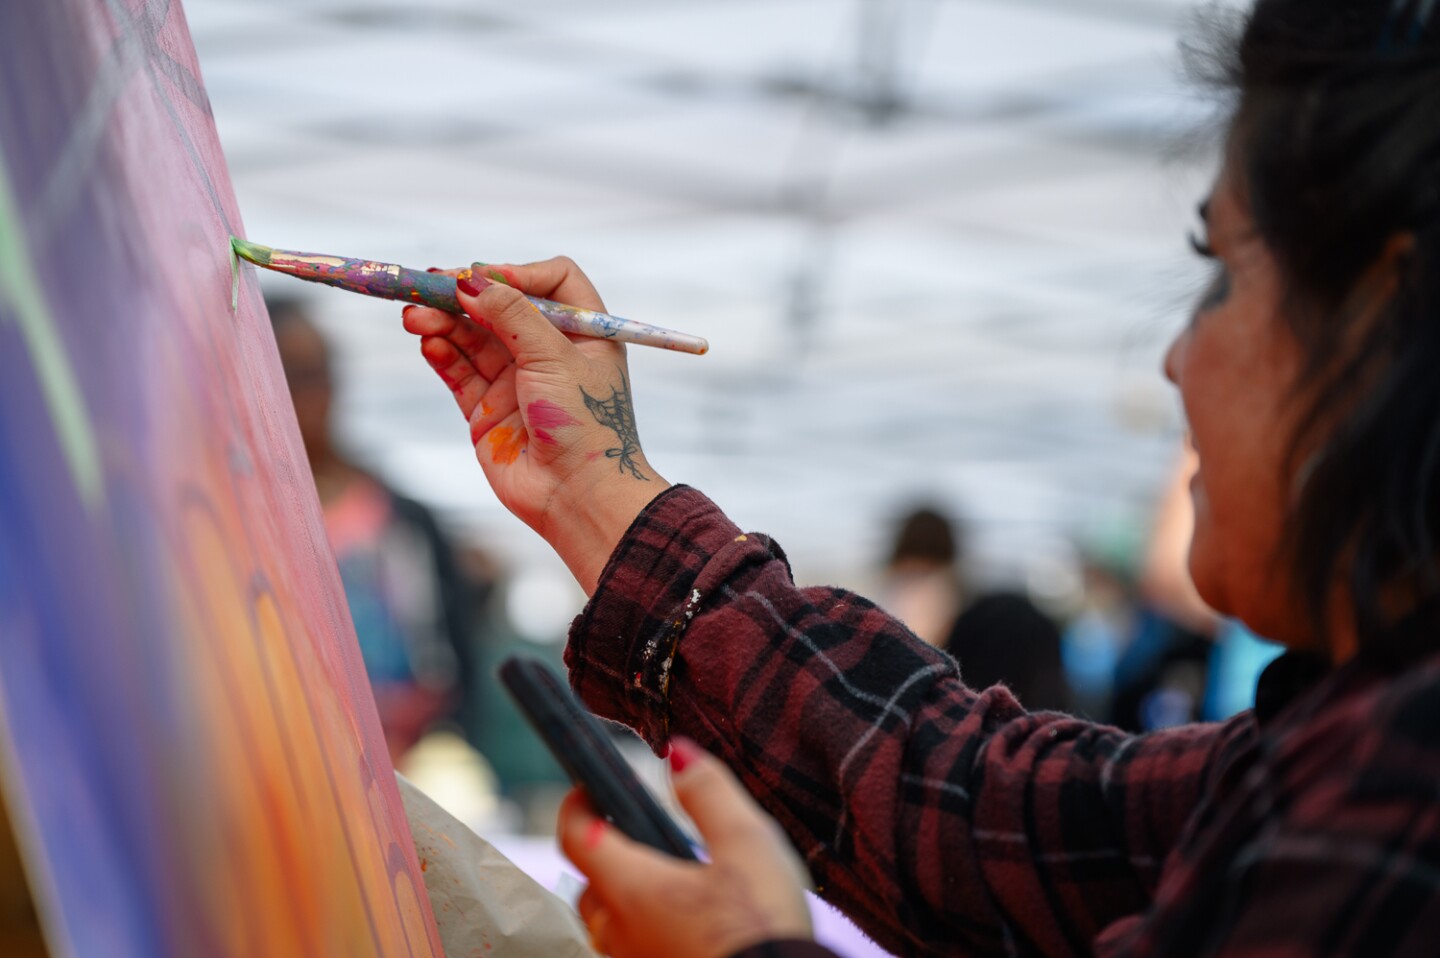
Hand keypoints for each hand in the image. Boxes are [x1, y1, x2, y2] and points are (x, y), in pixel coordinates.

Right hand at [402, 258, 668, 592]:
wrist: (578, 498)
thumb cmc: (585, 424)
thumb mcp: (555, 357)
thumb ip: (513, 315)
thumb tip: (472, 279)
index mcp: (584, 333)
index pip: (552, 282)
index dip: (519, 273)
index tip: (486, 278)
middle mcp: (550, 353)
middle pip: (500, 308)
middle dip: (464, 296)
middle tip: (428, 286)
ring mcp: (516, 382)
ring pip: (471, 338)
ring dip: (443, 322)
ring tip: (415, 316)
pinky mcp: (487, 411)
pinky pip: (458, 372)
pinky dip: (441, 354)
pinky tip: (428, 343)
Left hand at [558, 738, 813, 957]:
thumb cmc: (763, 927)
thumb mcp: (747, 844)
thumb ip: (708, 793)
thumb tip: (677, 752)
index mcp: (633, 889)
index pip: (575, 837)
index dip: (574, 805)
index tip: (586, 786)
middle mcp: (623, 932)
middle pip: (587, 884)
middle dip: (599, 851)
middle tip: (630, 828)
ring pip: (608, 924)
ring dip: (620, 894)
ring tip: (662, 875)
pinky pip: (634, 950)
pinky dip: (644, 927)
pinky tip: (684, 918)